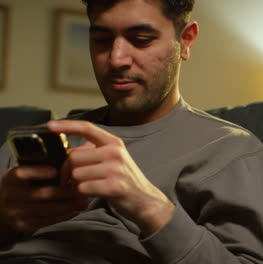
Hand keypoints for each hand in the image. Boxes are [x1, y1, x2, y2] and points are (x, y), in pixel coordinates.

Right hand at [0, 165, 87, 233]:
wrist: (5, 207)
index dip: (39, 172)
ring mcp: (14, 212)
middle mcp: (10, 195)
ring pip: (46, 209)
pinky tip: (75, 210)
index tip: (57, 170)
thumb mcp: (27, 172)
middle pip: (40, 194)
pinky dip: (63, 216)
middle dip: (64, 192)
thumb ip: (45, 163)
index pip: (21, 173)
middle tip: (82, 188)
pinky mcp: (22, 225)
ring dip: (68, 205)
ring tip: (84, 201)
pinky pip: (46, 221)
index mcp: (10, 177)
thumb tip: (74, 153)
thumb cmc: (25, 184)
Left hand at [48, 120, 174, 236]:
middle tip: (72, 180)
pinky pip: (83, 188)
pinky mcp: (113, 186)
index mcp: (114, 143)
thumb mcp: (114, 158)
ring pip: (76, 173)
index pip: (88, 128)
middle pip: (74, 156)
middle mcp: (115, 153)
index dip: (67, 126)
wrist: (145, 200)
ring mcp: (115, 169)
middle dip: (67, 170)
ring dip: (75, 185)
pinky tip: (91, 195)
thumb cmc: (124, 180)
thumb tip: (70, 149)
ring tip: (85, 188)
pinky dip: (82, 194)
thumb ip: (95, 150)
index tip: (50, 125)